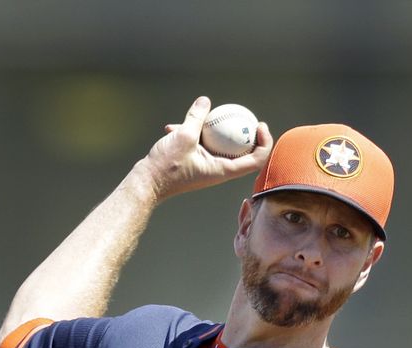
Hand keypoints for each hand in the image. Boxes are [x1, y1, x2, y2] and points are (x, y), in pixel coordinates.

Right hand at [138, 96, 272, 201]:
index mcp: (223, 170)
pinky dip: (193, 134)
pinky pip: (201, 145)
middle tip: (248, 116)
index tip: (259, 125)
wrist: (147, 183)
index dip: (264, 143)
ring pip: (219, 146)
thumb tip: (205, 101)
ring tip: (208, 113)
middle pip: (242, 153)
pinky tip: (174, 125)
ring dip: (214, 130)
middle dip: (247, 134)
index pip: (255, 160)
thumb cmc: (166, 166)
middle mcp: (218, 170)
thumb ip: (196, 118)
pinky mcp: (194, 162)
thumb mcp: (183, 137)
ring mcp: (206, 167)